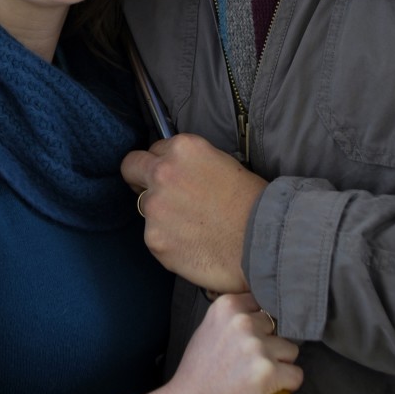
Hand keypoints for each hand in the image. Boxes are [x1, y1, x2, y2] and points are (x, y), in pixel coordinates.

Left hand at [121, 133, 266, 290]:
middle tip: (158, 194)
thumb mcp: (221, 162)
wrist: (263, 242)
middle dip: (139, 178)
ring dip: (160, 214)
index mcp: (183, 148)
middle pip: (132, 167)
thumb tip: (178, 174)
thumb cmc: (253, 203)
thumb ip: (190, 164)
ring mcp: (155, 207)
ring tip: (190, 228)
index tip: (172, 177)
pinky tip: (192, 245)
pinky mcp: (154, 239)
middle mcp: (162, 172)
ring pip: (145, 207)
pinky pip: (154, 236)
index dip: (163, 163)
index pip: (155, 149)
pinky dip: (169, 241)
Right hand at [139, 292, 302, 393]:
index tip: (254, 337)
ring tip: (259, 376)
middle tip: (253, 362)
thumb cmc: (198, 375)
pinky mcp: (268, 372)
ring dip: (281, 364)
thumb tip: (260, 316)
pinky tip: (269, 389)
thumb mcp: (208, 329)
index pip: (262, 304)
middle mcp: (242, 322)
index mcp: (226, 306)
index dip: (260, 325)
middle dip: (271, 344)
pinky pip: (296, 374)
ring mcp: (256, 346)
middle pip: (278, 326)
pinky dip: (288, 385)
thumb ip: (233, 318)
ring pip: (290, 349)